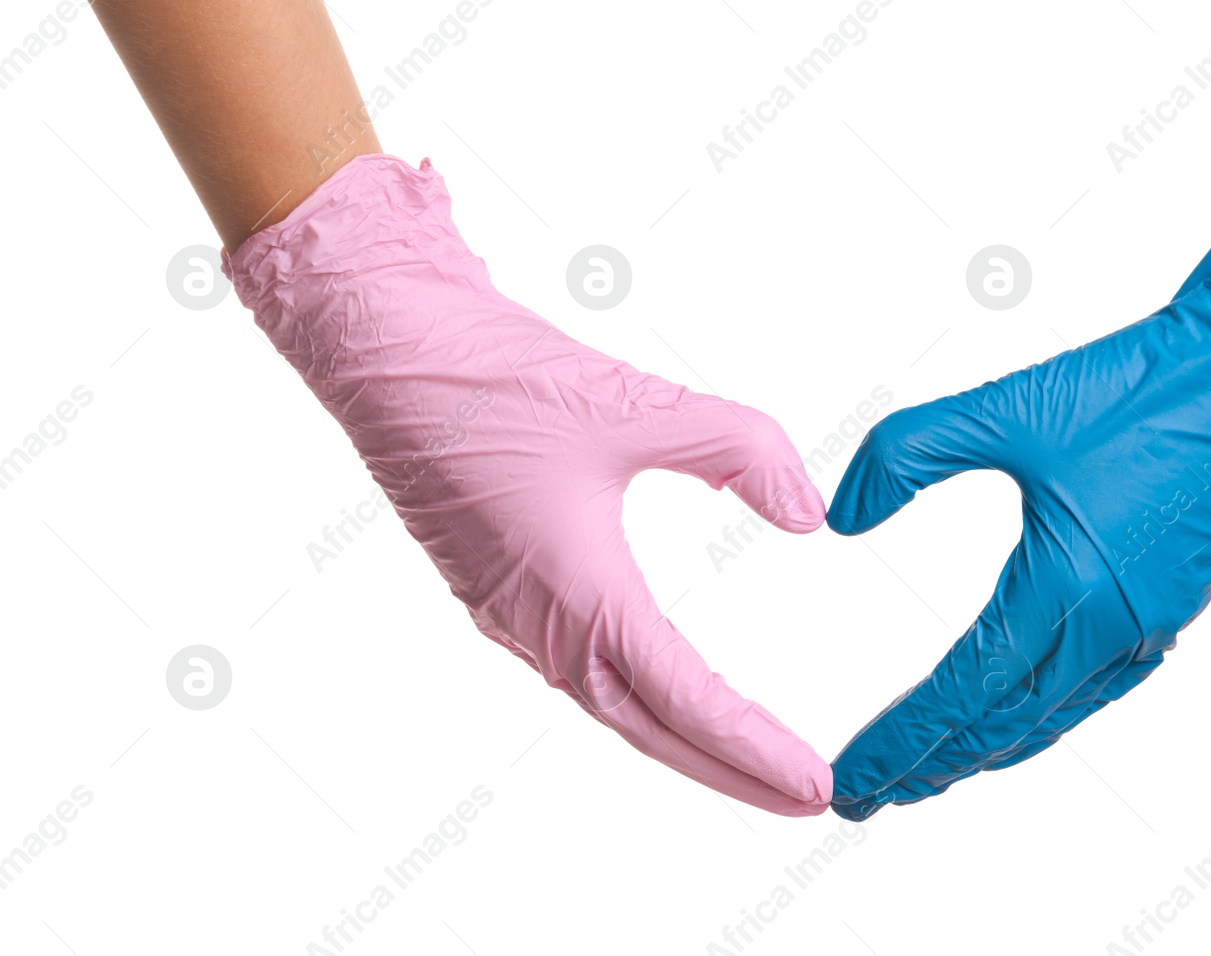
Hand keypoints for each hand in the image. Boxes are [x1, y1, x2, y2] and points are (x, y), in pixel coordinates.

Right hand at [227, 154, 831, 815]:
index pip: (688, 700)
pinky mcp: (495, 587)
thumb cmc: (493, 377)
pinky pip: (578, 668)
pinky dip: (636, 694)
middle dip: (732, 768)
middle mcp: (540, 623)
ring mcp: (510, 612)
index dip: (757, 748)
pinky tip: (662, 680)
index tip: (816, 784)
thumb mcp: (635, 403)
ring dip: (683, 736)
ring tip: (747, 754)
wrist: (384, 346)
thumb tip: (807, 512)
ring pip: (613, 702)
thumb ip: (737, 450)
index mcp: (577, 595)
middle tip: (805, 797)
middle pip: (652, 729)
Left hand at [825, 129, 1210, 819]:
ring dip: (990, 750)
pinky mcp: (1178, 604)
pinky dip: (1049, 715)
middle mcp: (1115, 623)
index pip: (963, 692)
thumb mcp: (1008, 406)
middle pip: (1005, 726)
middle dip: (933, 768)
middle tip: (871, 799)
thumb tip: (841, 515)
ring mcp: (1154, 622)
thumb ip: (909, 455)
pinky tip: (1028, 712)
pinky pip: (1101, 687)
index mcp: (1068, 584)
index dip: (902, 742)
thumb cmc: (1148, 383)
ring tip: (937, 773)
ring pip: (1056, 715)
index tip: (852, 780)